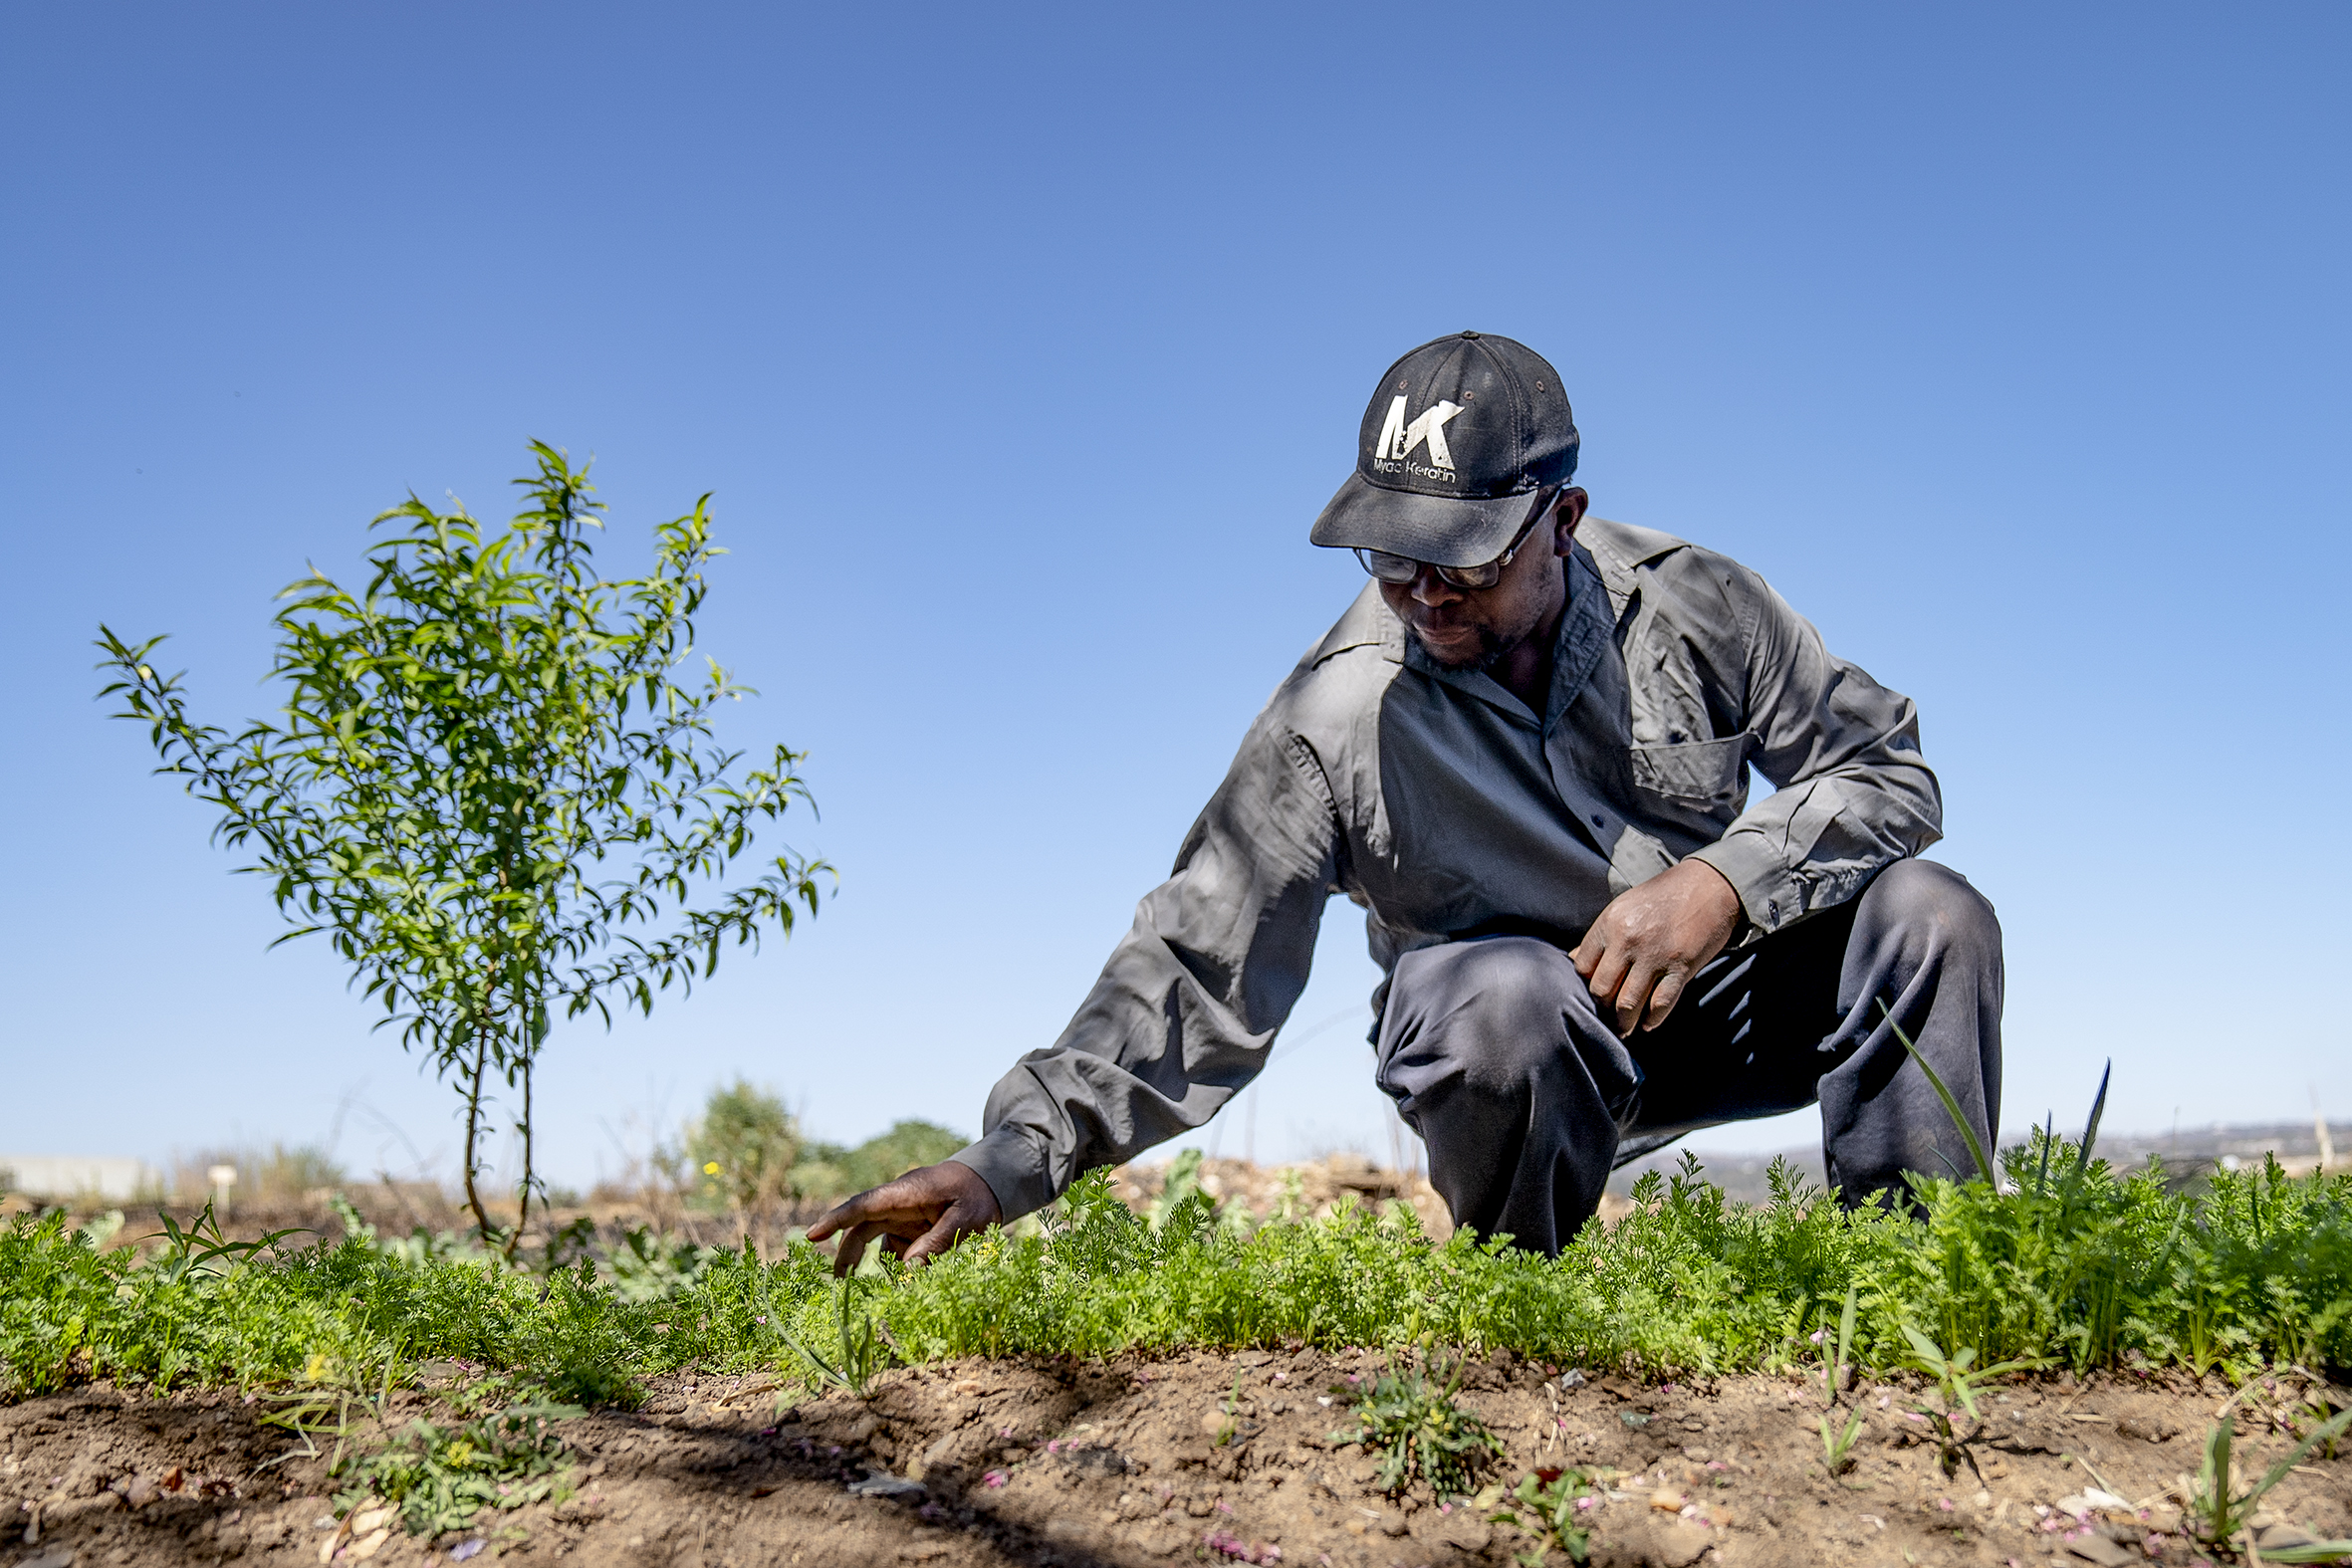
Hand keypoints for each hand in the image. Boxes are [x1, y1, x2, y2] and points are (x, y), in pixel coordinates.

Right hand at [805, 1160, 1001, 1276]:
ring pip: (875, 1240)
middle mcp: (897, 1202)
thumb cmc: (977, 1195)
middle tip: (839, 1285)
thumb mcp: (965, 1220)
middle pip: (861, 1226)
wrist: (991, 1179)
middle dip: (847, 1254)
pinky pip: (895, 1249)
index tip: (812, 1236)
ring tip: (880, 1294)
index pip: (863, 1205)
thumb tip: (908, 1272)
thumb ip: (937, 1244)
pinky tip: (908, 1283)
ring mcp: (902, 1215)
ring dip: (876, 1266)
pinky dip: (897, 1267)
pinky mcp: (909, 1227)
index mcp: (906, 1192)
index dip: (836, 1220)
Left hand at [1570, 858, 1742, 1036]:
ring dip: (1625, 1022)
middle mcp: (1628, 940)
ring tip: (1624, 1029)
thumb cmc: (1664, 896)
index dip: (1586, 983)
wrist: (1710, 885)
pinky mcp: (1681, 967)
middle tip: (1607, 1016)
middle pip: (1602, 989)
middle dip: (1603, 1007)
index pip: (1582, 966)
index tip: (1595, 991)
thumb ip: (1602, 935)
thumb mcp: (1625, 906)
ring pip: (1628, 1003)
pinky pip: (1661, 1004)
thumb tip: (1574, 958)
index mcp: (1610, 923)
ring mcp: (1655, 955)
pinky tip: (1648, 1024)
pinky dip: (1652, 1020)